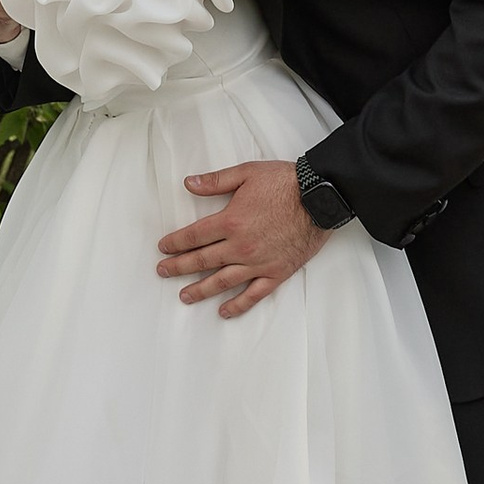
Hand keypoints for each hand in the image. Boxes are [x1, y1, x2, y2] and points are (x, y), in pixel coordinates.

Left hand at [158, 157, 327, 317]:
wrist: (321, 197)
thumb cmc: (285, 182)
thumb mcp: (246, 173)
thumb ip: (216, 181)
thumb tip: (189, 183)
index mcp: (230, 221)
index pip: (193, 236)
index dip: (175, 243)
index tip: (163, 248)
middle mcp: (240, 247)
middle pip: (202, 261)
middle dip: (179, 267)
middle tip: (162, 272)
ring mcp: (258, 263)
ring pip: (222, 282)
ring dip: (200, 290)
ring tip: (184, 296)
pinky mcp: (276, 273)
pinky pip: (253, 294)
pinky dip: (238, 305)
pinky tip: (224, 311)